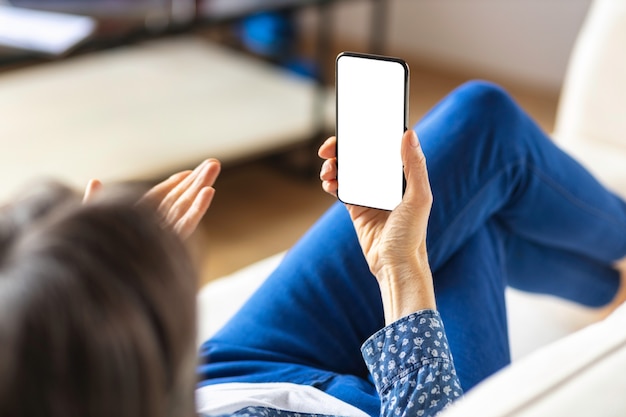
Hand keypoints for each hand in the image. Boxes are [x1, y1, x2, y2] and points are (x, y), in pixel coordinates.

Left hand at [84, 159, 220, 239]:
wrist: (103, 279)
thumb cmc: (92, 249)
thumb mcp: (91, 221)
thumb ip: (95, 200)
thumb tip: (95, 181)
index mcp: (138, 220)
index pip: (161, 198)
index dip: (175, 183)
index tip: (189, 172)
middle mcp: (155, 227)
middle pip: (179, 199)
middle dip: (197, 180)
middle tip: (214, 163)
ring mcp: (165, 236)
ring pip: (187, 206)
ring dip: (202, 186)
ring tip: (215, 167)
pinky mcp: (171, 244)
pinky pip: (188, 224)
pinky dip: (198, 208)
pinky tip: (208, 192)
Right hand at [319, 130, 435, 321]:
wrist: (395, 266)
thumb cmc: (412, 235)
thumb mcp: (418, 198)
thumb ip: (415, 166)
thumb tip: (409, 134)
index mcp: (403, 176)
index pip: (382, 147)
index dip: (365, 135)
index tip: (350, 131)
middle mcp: (385, 183)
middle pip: (360, 157)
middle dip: (342, 150)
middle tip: (328, 149)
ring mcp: (370, 195)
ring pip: (348, 171)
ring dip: (334, 166)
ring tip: (327, 171)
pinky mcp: (357, 209)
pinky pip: (341, 190)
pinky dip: (332, 183)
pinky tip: (329, 183)